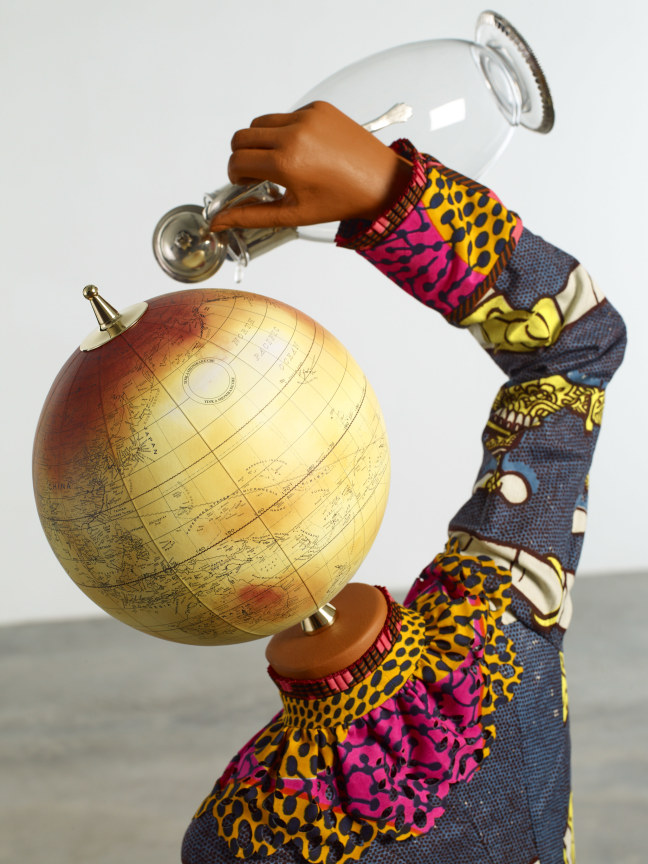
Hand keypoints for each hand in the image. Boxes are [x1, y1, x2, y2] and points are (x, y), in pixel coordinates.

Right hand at [210, 101, 411, 230]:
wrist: (380, 181)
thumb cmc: (340, 200)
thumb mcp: (293, 213)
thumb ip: (252, 216)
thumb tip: (220, 221)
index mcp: (286, 162)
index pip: (237, 160)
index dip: (236, 175)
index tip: (247, 184)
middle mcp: (293, 133)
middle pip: (242, 137)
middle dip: (243, 156)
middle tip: (259, 174)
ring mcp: (306, 117)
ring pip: (261, 123)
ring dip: (261, 142)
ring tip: (280, 162)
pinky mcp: (318, 108)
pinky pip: (287, 115)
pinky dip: (286, 132)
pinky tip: (305, 151)